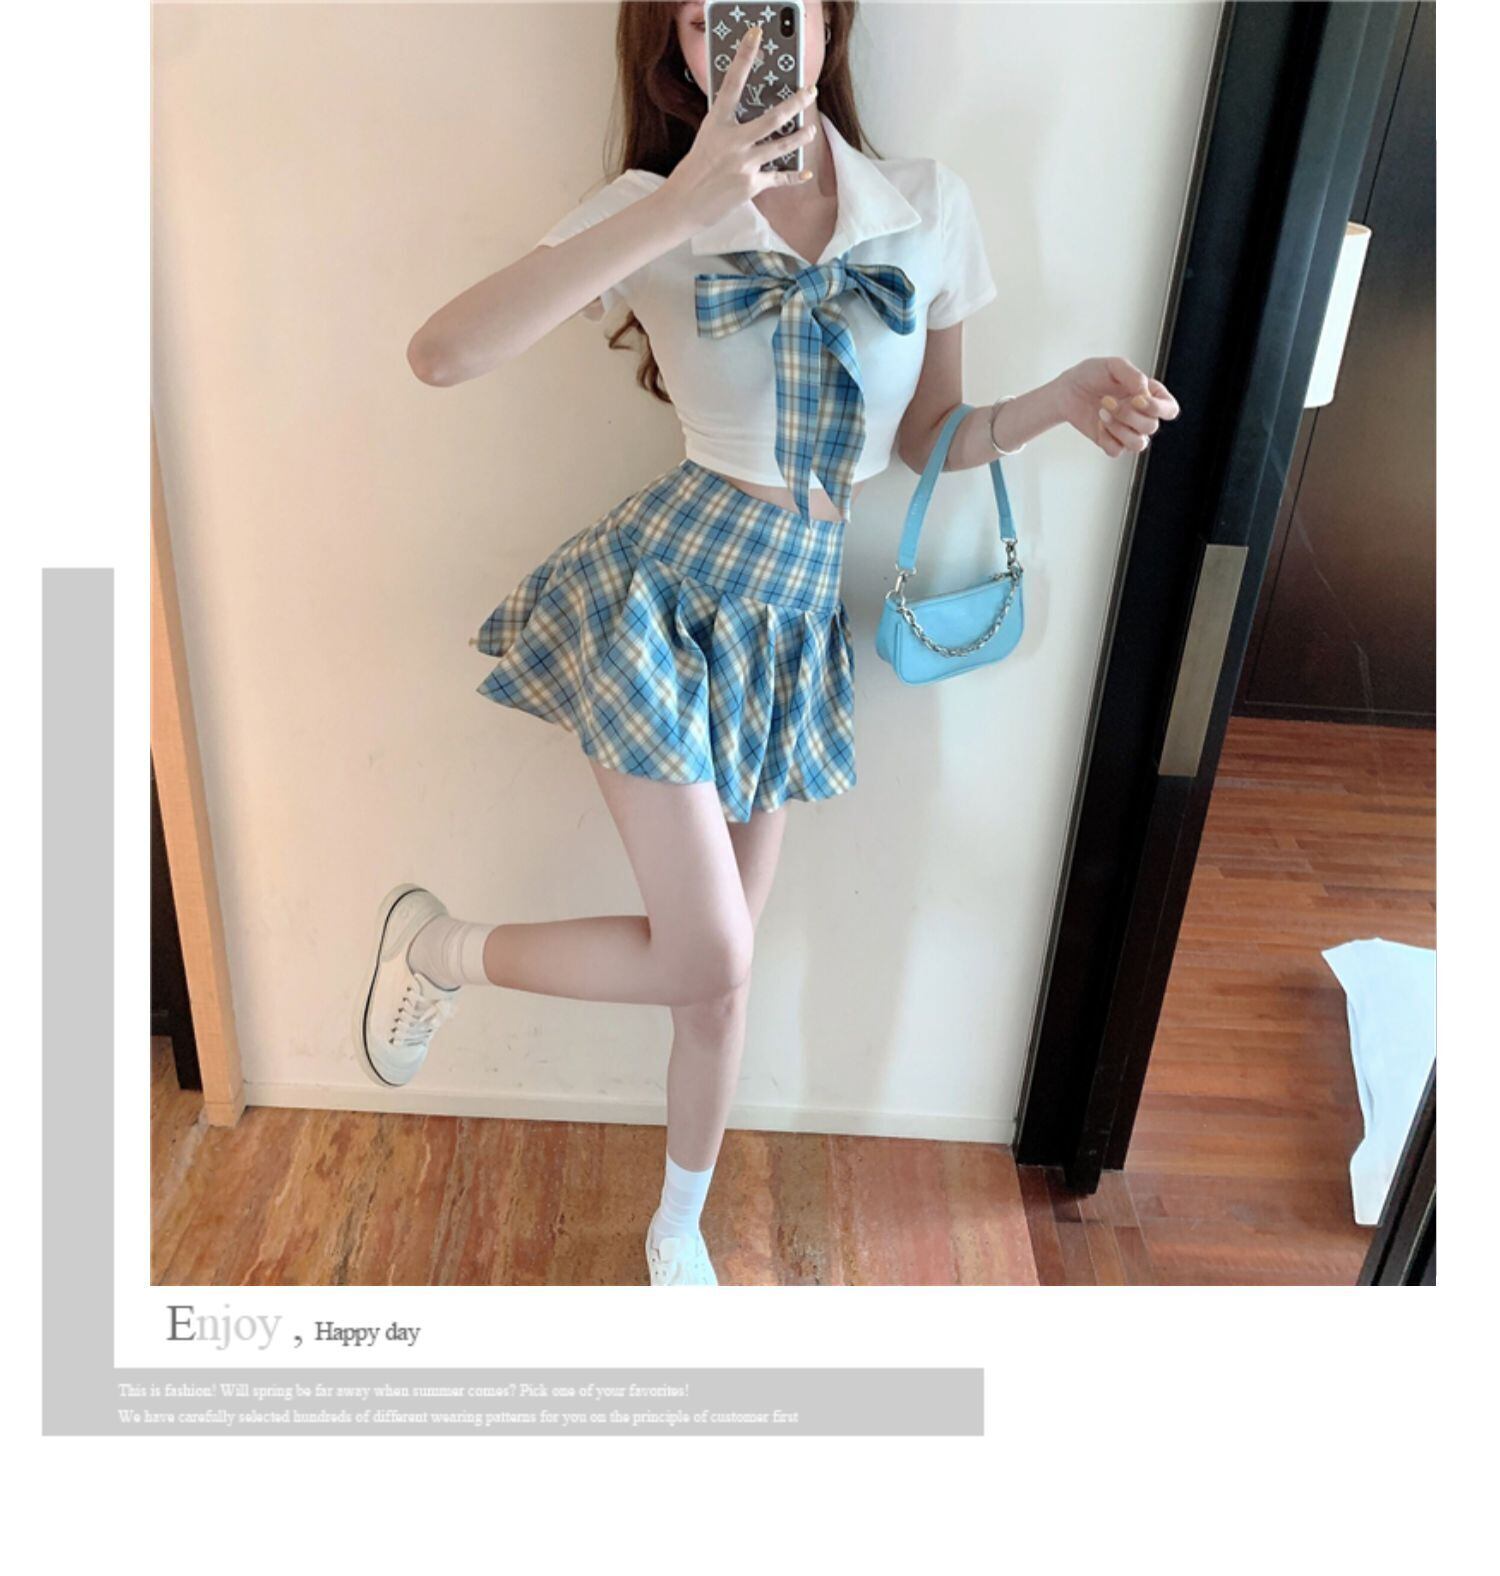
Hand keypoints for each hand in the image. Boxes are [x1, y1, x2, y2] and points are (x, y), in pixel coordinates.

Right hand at [663, 24, 819, 232]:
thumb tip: (752, 117)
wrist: (683, 203)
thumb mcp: (708, 138)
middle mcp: (733, 141)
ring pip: (782, 145)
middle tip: (811, 91)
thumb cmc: (695, 169)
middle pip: (773, 117)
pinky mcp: (751, 185)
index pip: (733, 82)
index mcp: (718, 123)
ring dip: (801, 136)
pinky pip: (779, 178)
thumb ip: (729, 125)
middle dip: (796, 102)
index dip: (745, 55)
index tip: (756, 34)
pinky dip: (795, 177)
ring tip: (810, 130)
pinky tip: (806, 173)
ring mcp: (744, 163)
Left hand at [1052, 356, 1180, 457]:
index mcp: (1151, 395)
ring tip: (1102, 413)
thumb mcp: (1113, 366)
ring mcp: (1129, 431)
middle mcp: (1143, 415)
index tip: (1136, 399)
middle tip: (1107, 401)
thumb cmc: (1092, 375)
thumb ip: (1133, 375)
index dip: (1157, 408)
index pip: (1170, 410)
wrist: (1068, 390)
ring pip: (1138, 444)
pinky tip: (1099, 425)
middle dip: (1128, 415)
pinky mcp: (1112, 442)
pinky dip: (1106, 439)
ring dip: (1118, 429)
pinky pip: (1117, 451)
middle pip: (1152, 427)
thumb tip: (1145, 394)